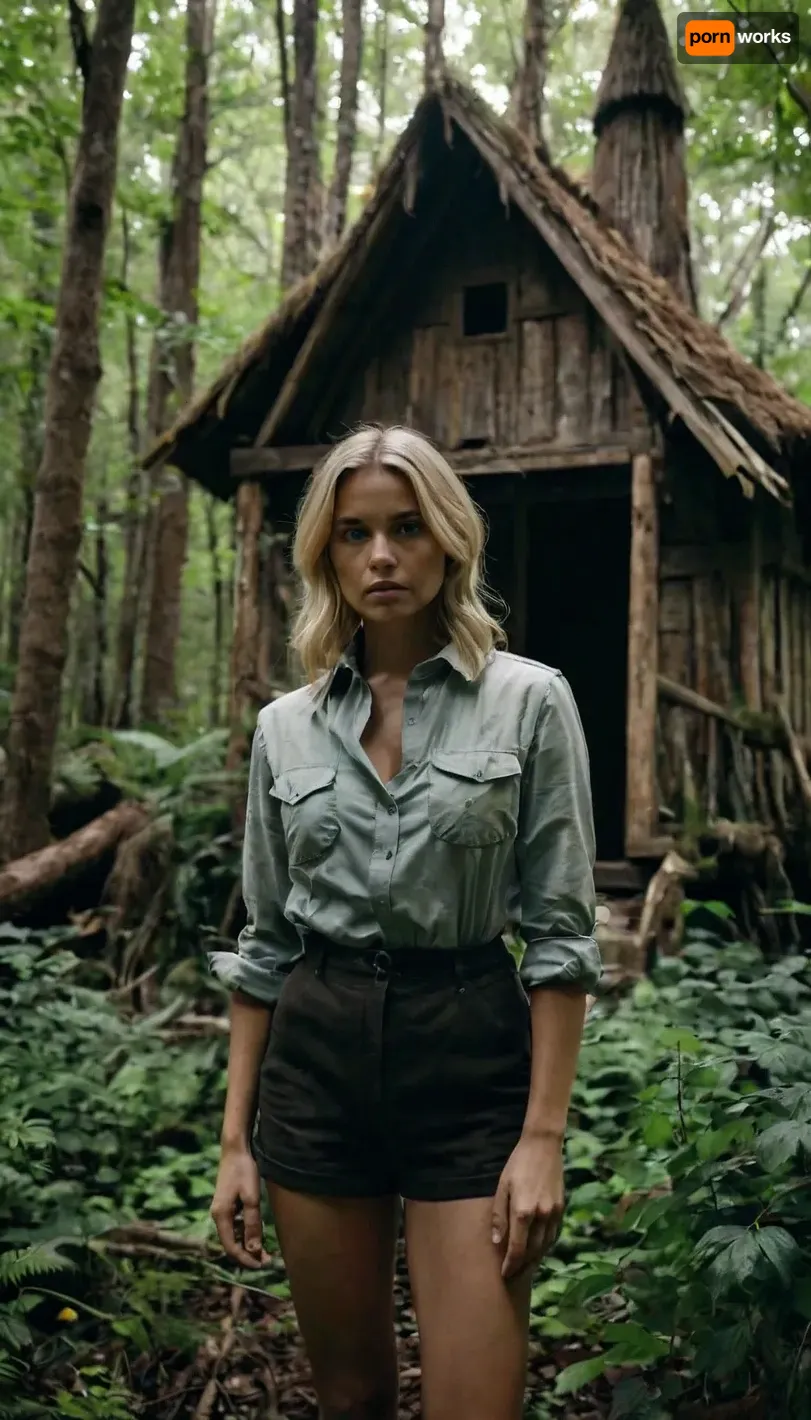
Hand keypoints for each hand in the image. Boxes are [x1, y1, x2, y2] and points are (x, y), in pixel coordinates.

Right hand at [210, 1143, 271, 1269]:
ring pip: (234, 1235)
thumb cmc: (244, 1171)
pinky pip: (235, 1226)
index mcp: (221, 1216)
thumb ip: (252, 1225)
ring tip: (266, 1251)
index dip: (245, 1260)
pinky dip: (246, 1234)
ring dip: (247, 1245)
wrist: (236, 1149)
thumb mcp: (251, 1198)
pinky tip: (258, 1235)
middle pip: (231, 1243)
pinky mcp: (227, 1205)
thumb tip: (253, 1251)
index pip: (231, 1247)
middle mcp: (218, 1215)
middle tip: (267, 1261)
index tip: (262, 1266)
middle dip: (247, 1255)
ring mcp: (222, 1210)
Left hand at [491, 1132, 563, 1279]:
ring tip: (524, 1268)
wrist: (543, 1146)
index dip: (511, 1265)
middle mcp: (541, 1216)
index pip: (517, 1249)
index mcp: (523, 1211)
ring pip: (545, 1246)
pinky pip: (553, 1235)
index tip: (504, 1275)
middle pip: (533, 1252)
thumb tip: (497, 1243)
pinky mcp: (561, 1208)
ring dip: (535, 1260)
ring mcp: (554, 1213)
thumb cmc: (517, 1165)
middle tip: (513, 1276)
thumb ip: (499, 1216)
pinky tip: (538, 1249)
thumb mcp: (502, 1187)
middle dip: (522, 1267)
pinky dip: (545, 1246)